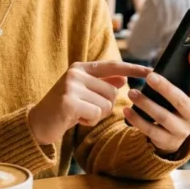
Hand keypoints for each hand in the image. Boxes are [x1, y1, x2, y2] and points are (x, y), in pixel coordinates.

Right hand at [29, 61, 151, 145]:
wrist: (38, 123)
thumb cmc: (63, 108)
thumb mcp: (83, 92)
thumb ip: (102, 84)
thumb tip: (124, 78)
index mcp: (80, 68)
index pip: (113, 65)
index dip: (133, 68)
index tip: (151, 71)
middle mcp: (76, 74)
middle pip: (112, 91)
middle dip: (104, 106)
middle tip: (85, 109)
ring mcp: (71, 87)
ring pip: (105, 104)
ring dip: (96, 115)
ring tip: (79, 113)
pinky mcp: (69, 102)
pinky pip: (96, 113)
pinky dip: (89, 121)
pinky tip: (75, 119)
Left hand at [122, 48, 189, 153]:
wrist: (174, 136)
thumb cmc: (180, 106)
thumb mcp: (189, 93)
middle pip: (180, 100)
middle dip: (164, 88)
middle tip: (149, 77)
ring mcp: (182, 131)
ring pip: (162, 116)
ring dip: (146, 104)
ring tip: (132, 93)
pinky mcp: (167, 141)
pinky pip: (150, 130)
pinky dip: (137, 120)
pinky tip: (127, 111)